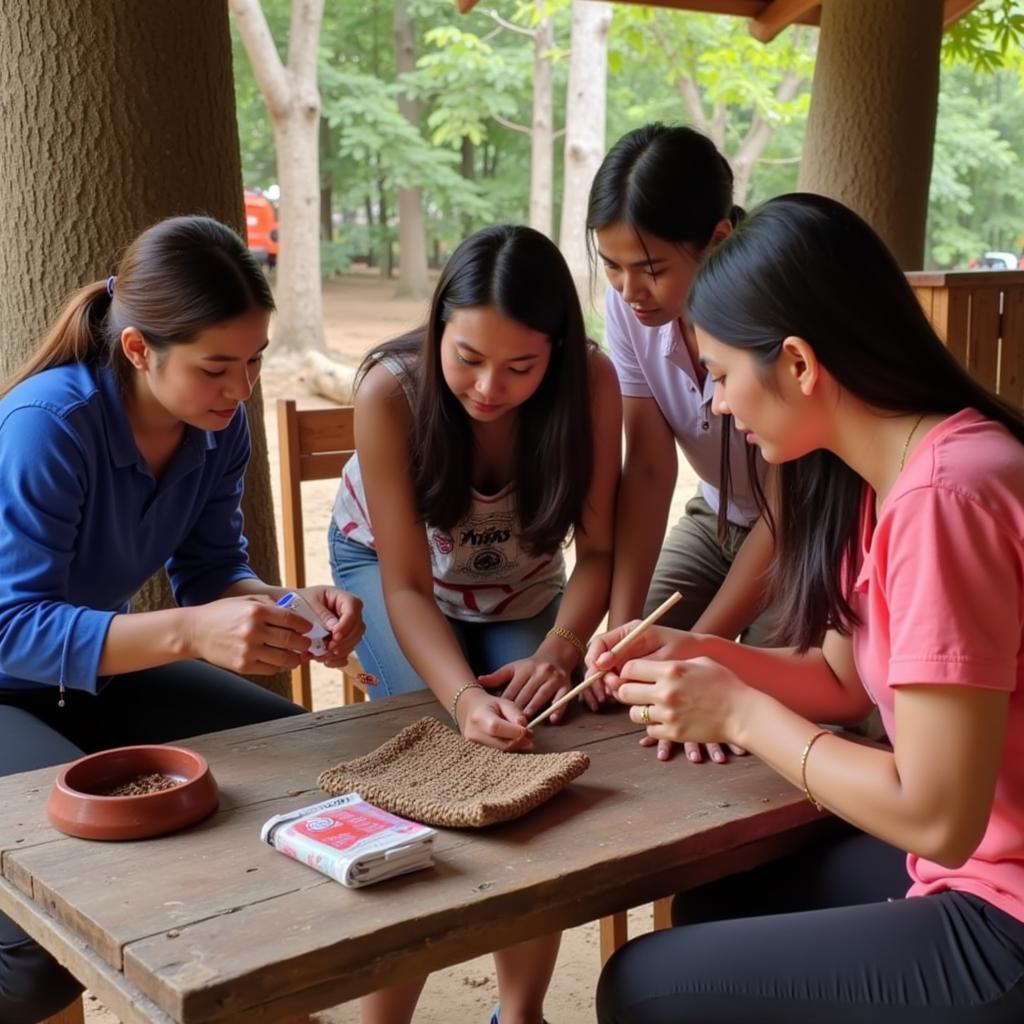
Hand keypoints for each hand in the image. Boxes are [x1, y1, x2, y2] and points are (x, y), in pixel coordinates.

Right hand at [184, 595, 313, 673]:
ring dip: (296, 658)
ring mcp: (248, 650)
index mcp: (256, 611)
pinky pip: (271, 669)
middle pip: (291, 641)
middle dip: (304, 643)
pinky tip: (281, 662)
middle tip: (307, 643)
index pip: (291, 620)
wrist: (195, 632)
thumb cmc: (223, 614)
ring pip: (284, 659)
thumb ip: (271, 604)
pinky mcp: (243, 666)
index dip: (305, 626)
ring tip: (297, 655)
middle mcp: (254, 631)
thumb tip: (296, 613)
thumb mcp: (246, 601)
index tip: (308, 628)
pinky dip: (280, 667)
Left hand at [295, 585, 363, 665]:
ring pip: (353, 643)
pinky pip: (346, 653)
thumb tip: (334, 628)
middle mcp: (351, 614)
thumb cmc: (303, 601)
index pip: (353, 611)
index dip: (346, 625)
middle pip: (357, 629)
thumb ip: (322, 614)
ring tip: (320, 655)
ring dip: (338, 652)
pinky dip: (337, 660)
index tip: (335, 636)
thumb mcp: (309, 603)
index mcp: (344, 600)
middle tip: (328, 648)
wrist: (294, 609)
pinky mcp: (343, 642)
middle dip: (343, 642)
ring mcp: (348, 629)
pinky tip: (325, 661)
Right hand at [456, 686, 533, 750]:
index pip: (496, 728)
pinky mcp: (477, 751)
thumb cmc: (489, 704)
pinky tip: (515, 741)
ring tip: (525, 737)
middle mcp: (474, 733)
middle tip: (531, 736)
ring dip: (516, 745)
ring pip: (501, 750)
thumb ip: (515, 714)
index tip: (528, 730)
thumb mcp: (503, 702)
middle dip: (519, 741)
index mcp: (479, 716)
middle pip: (500, 743)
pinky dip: (509, 747)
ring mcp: (474, 744)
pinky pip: (498, 752)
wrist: (470, 710)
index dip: (514, 731)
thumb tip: (524, 727)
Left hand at [478, 658, 571, 723]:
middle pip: (526, 694)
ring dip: (533, 710)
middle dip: (517, 710)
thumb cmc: (531, 665)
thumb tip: (479, 680)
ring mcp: (553, 679)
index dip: (505, 703)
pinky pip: (562, 699)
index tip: (498, 715)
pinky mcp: (566, 686)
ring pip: (541, 697)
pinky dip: (557, 710)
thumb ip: (497, 677)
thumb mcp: (513, 668)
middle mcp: (539, 673)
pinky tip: (552, 720)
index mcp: (525, 669)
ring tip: (525, 723)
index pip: (513, 688)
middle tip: (509, 725)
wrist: (556, 655)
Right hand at [584, 622, 701, 692]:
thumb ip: (634, 662)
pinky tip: (619, 698)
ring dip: (605, 685)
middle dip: (597, 676)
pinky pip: (616, 680)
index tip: (599, 673)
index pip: (600, 642)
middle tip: (606, 692)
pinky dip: (615, 689)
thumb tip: (603, 664)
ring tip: (612, 697)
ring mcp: (628, 657)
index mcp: (631, 632)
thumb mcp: (661, 657)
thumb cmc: (686, 651)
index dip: (594, 658)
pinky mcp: (633, 670)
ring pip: (605, 672)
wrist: (703, 656)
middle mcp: (626, 643)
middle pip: (598, 659)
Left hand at [588, 626, 745, 763]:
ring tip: (653, 707)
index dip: (627, 671)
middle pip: (624, 691)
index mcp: (670, 669)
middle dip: (626, 690)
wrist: (742, 713)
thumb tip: (650, 665)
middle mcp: (665, 691)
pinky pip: (649, 730)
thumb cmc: (724, 684)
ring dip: (640, 710)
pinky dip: (654, 726)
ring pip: (634, 713)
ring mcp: (668, 714)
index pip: (629, 668)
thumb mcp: (699, 662)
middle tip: (635, 692)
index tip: (633, 675)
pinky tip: (666, 720)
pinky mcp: (673, 733)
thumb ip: (672, 663)